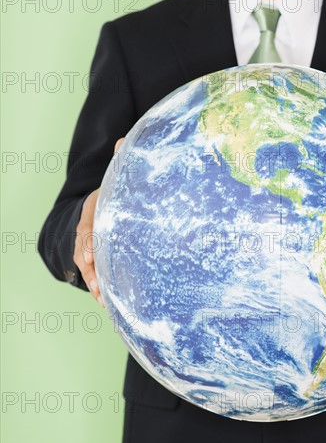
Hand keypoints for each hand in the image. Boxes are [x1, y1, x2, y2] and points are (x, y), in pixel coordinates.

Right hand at [73, 137, 124, 305]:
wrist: (105, 201)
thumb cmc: (115, 191)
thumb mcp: (117, 177)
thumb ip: (122, 162)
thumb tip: (125, 141)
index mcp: (92, 211)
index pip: (85, 228)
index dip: (87, 244)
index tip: (90, 257)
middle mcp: (88, 230)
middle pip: (83, 253)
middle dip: (90, 271)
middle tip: (99, 288)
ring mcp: (91, 244)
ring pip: (87, 266)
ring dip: (95, 283)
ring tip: (104, 300)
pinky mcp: (99, 256)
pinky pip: (96, 272)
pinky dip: (100, 286)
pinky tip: (110, 301)